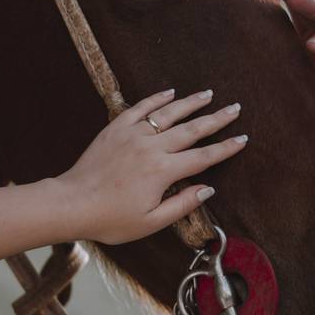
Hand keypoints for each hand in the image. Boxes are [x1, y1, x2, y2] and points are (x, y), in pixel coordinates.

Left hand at [57, 89, 246, 244]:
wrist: (72, 204)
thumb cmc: (111, 219)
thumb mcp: (151, 222)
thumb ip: (182, 205)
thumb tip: (207, 189)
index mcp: (163, 171)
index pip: (203, 157)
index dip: (225, 148)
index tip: (242, 139)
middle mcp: (152, 147)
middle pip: (192, 129)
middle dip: (217, 118)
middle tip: (235, 108)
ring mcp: (133, 134)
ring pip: (169, 113)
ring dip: (191, 102)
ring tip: (209, 94)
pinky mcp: (116, 128)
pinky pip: (141, 107)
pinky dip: (157, 99)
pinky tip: (170, 92)